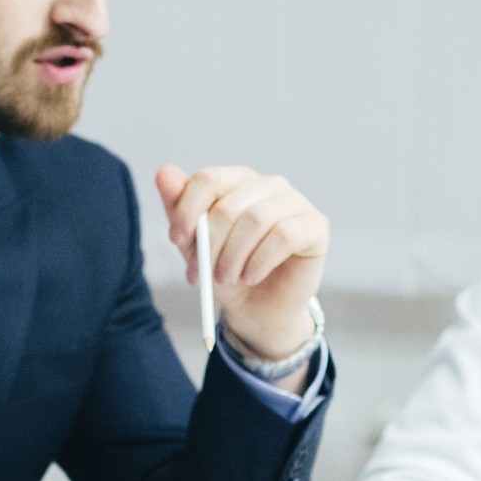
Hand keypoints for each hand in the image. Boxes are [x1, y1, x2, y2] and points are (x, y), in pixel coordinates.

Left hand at [155, 164, 327, 361]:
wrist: (259, 308)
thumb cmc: (227, 271)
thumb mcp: (195, 244)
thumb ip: (179, 208)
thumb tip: (164, 172)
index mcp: (239, 181)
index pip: (209, 179)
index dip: (188, 210)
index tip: (177, 240)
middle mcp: (270, 185)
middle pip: (230, 206)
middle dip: (211, 246)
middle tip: (203, 274)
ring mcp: (296, 203)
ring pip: (257, 220)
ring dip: (234, 257)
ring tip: (228, 279)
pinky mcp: (316, 225)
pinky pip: (284, 235)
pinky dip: (261, 261)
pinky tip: (251, 276)